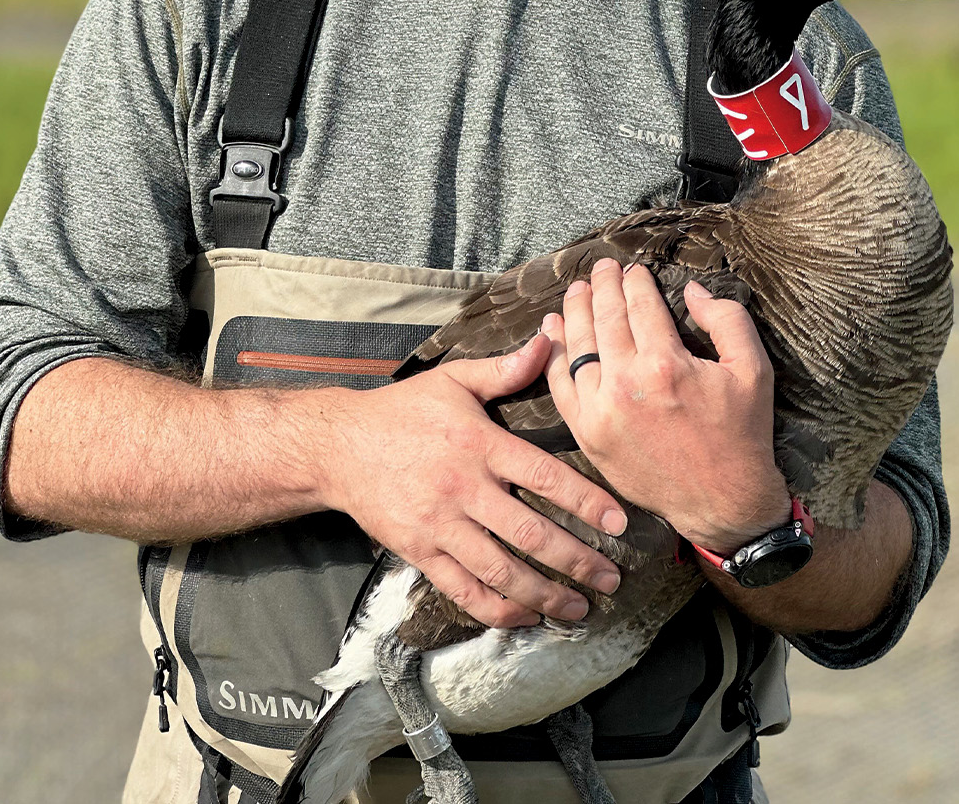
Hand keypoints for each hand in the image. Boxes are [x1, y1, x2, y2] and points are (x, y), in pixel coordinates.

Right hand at [318, 334, 627, 628]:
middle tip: (612, 577)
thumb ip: (504, 369)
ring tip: (580, 607)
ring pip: (500, 570)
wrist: (338, 446)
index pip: (543, 476)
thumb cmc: (403, 410)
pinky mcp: (419, 552)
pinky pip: (463, 589)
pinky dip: (498, 610)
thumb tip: (549, 342)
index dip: (585, 500)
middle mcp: (463, 488)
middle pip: (530, 533)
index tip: (620, 521)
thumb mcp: (453, 379)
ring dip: (545, 594)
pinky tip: (526, 617)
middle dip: (577, 559)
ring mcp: (439, 525)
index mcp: (478, 443)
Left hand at [543, 259, 790, 555]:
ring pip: (578, 346)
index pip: (640, 305)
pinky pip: (561, 385)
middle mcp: (627, 384)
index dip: (635, 281)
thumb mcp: (753, 370)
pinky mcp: (587, 434)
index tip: (632, 269)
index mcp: (667, 364)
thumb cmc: (741, 435)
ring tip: (577, 290)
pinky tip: (553, 330)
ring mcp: (601, 410)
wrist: (722, 502)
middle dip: (602, 286)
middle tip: (601, 268)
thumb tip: (693, 290)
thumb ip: (727, 320)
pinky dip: (553, 354)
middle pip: (605, 318)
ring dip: (575, 311)